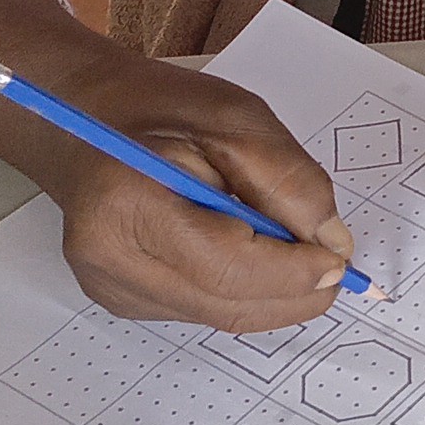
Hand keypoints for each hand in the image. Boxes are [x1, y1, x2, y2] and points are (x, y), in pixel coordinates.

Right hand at [0, 0, 350, 332]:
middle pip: (227, 304)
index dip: (294, 272)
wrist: (83, 119)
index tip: (341, 260)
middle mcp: (110, 259)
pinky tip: (248, 254)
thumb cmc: (159, 109)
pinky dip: (240, 291)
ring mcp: (110, 287)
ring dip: (271, 295)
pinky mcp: (120, 299)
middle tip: (336, 267)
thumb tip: (332, 244)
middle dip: (293, 292)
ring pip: (219, 315)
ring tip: (295, 252)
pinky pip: (201, 310)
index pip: (228, 267)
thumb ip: (289, 181)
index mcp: (128, 204)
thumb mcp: (239, 120)